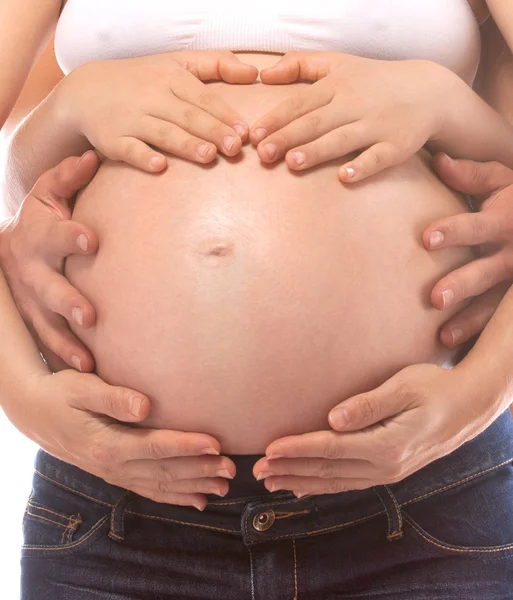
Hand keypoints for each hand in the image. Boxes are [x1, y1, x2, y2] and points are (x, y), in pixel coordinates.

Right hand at [0, 152, 100, 371]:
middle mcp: (31, 271)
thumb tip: (92, 156)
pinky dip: (63, 358)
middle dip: (66, 302)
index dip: (70, 237)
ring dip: (64, 343)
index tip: (92, 240)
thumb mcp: (49, 194)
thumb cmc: (42, 218)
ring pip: (44, 325)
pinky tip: (84, 376)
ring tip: (86, 364)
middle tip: (89, 315)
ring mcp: (30, 300)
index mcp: (38, 236)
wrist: (10, 247)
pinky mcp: (34, 321)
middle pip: (47, 288)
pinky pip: (47, 343)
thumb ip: (68, 177)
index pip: (55, 234)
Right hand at [3, 369, 234, 509]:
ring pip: (160, 485)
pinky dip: (175, 497)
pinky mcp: (117, 474)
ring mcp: (114, 474)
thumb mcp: (81, 388)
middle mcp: (112, 465)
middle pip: (163, 471)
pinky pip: (150, 491)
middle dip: (199, 470)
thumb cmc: (61, 394)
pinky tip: (198, 500)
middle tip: (230, 468)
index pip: (154, 447)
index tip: (215, 443)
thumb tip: (145, 405)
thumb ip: (113, 398)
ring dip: (194, 486)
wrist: (36, 413)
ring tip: (223, 486)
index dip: (186, 446)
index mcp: (106, 444)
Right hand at [61, 51, 257, 171]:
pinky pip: (129, 149)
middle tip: (235, 147)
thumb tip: (254, 72)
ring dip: (185, 145)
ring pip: (162, 132)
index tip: (246, 132)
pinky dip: (143, 157)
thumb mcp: (176, 63)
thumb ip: (216, 65)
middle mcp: (152, 97)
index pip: (202, 97)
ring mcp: (131, 119)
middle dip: (212, 131)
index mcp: (171, 79)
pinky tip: (160, 166)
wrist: (86, 91)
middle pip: (187, 116)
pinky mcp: (112, 140)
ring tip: (209, 156)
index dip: (225, 115)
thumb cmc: (143, 79)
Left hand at [249, 51, 459, 181]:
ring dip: (317, 151)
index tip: (254, 134)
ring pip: (342, 139)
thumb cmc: (374, 80)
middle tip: (263, 153)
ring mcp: (376, 125)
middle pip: (316, 122)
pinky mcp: (396, 146)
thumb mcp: (339, 63)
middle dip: (288, 137)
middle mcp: (354, 104)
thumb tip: (264, 74)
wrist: (427, 90)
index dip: (276, 119)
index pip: (301, 103)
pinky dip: (362, 166)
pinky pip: (377, 157)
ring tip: (292, 162)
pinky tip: (345, 177)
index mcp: (337, 85)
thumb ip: (300, 65)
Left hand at [253, 364, 497, 495]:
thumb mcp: (405, 387)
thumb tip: (333, 418)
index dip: (297, 449)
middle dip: (289, 469)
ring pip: (334, 482)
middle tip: (257, 469)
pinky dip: (322, 486)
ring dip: (300, 481)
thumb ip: (369, 404)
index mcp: (386, 445)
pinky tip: (304, 486)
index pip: (330, 449)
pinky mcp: (387, 470)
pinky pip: (347, 483)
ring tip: (271, 482)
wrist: (469, 407)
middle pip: (327, 471)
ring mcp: (386, 472)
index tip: (269, 448)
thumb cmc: (436, 389)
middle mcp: (384, 466)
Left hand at [423, 153, 512, 346]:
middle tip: (434, 298)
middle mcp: (512, 253)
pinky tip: (458, 350)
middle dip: (462, 284)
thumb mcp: (502, 181)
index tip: (426, 238)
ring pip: (494, 304)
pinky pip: (499, 320)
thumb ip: (472, 173)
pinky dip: (480, 334)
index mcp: (504, 221)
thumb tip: (438, 160)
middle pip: (486, 272)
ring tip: (444, 336)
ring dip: (470, 321)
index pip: (477, 226)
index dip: (454, 231)